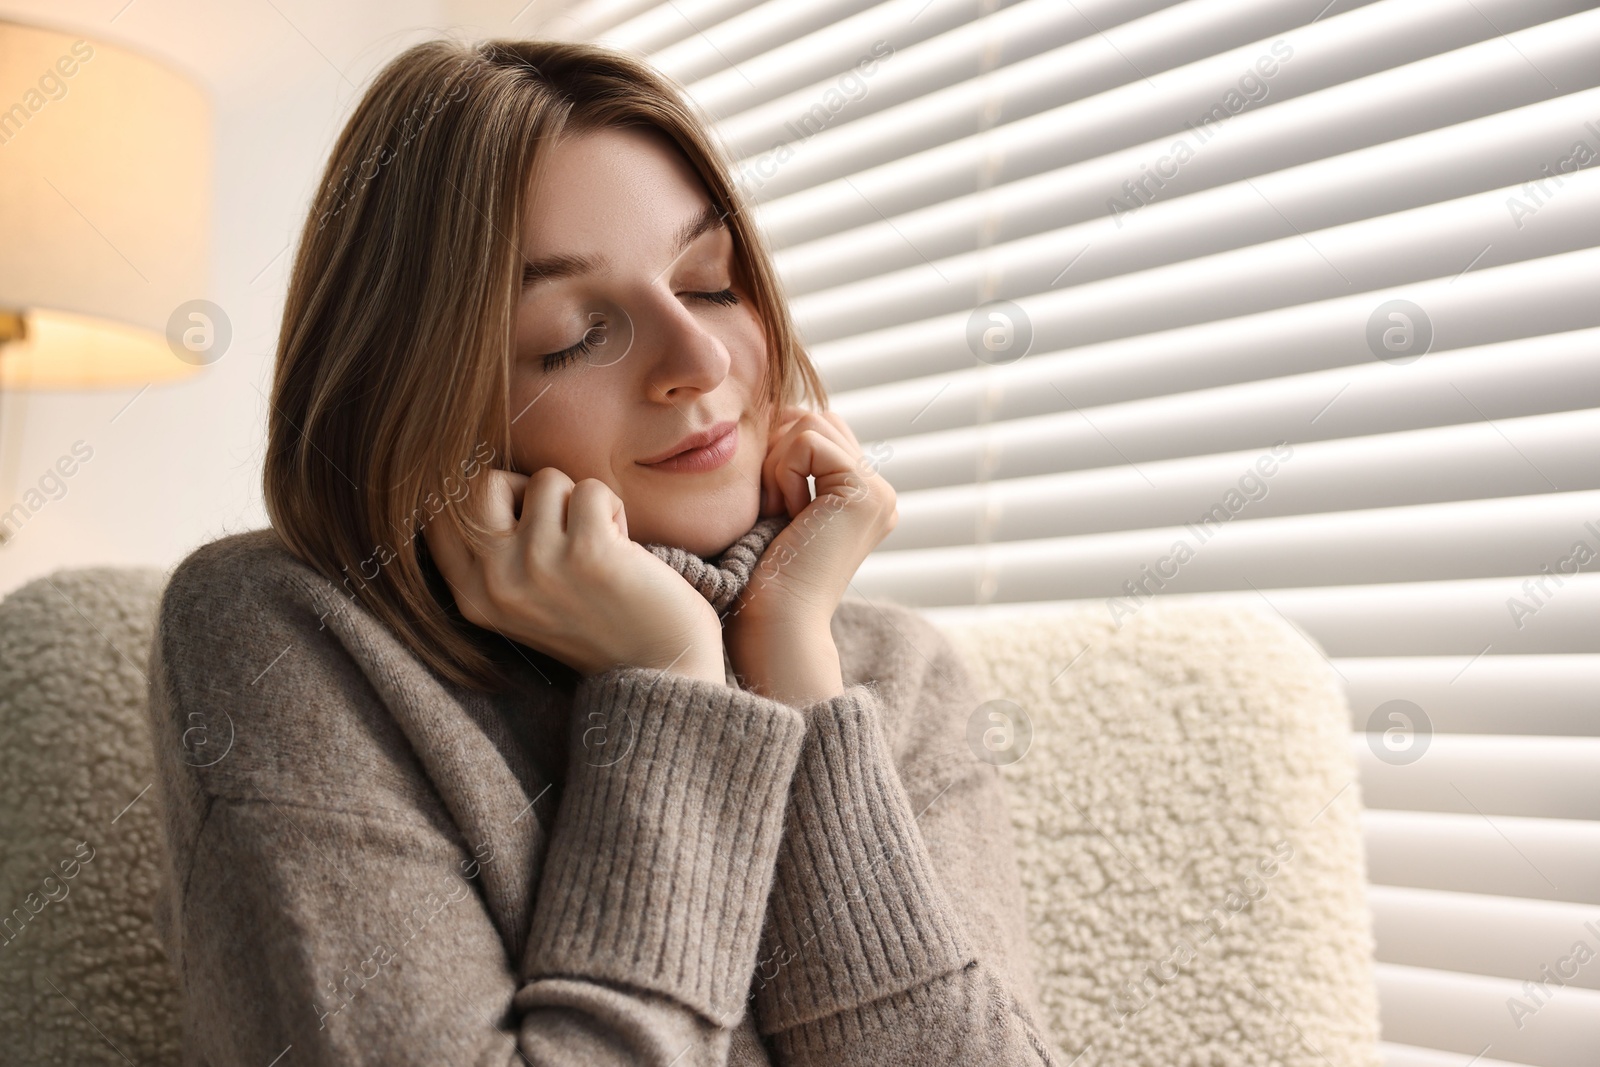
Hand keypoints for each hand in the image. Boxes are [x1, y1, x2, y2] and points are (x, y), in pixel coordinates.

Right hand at [423, 467, 726, 684]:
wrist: (659, 668)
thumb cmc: (596, 622)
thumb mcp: (522, 598)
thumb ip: (493, 552)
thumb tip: (481, 477)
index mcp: (472, 596)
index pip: (437, 513)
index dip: (484, 497)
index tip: (524, 518)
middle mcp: (495, 583)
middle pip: (482, 483)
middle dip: (530, 489)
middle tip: (562, 524)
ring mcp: (539, 568)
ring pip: (546, 480)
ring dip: (580, 502)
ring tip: (599, 543)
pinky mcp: (588, 554)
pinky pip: (591, 489)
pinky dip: (613, 508)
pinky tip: (623, 547)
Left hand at [726, 407, 897, 704]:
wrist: (774, 621)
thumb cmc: (759, 574)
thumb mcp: (777, 503)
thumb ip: (791, 460)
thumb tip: (780, 408)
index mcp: (860, 496)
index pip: (815, 428)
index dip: (778, 451)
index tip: (769, 505)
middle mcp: (878, 492)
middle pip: (814, 418)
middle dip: (778, 452)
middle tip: (771, 507)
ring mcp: (878, 492)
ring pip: (810, 422)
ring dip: (778, 464)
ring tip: (779, 512)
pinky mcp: (865, 492)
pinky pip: (808, 441)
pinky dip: (784, 472)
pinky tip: (788, 514)